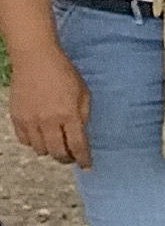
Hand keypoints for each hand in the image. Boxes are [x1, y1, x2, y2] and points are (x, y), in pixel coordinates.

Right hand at [10, 49, 87, 166]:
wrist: (35, 60)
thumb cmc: (63, 73)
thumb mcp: (83, 92)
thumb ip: (82, 114)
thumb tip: (81, 132)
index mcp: (69, 114)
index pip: (77, 145)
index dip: (83, 159)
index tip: (87, 166)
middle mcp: (48, 121)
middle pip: (57, 152)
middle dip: (66, 158)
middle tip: (71, 157)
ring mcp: (30, 121)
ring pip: (39, 149)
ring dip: (50, 151)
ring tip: (56, 145)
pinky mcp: (16, 118)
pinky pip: (24, 140)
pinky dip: (33, 143)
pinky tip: (40, 137)